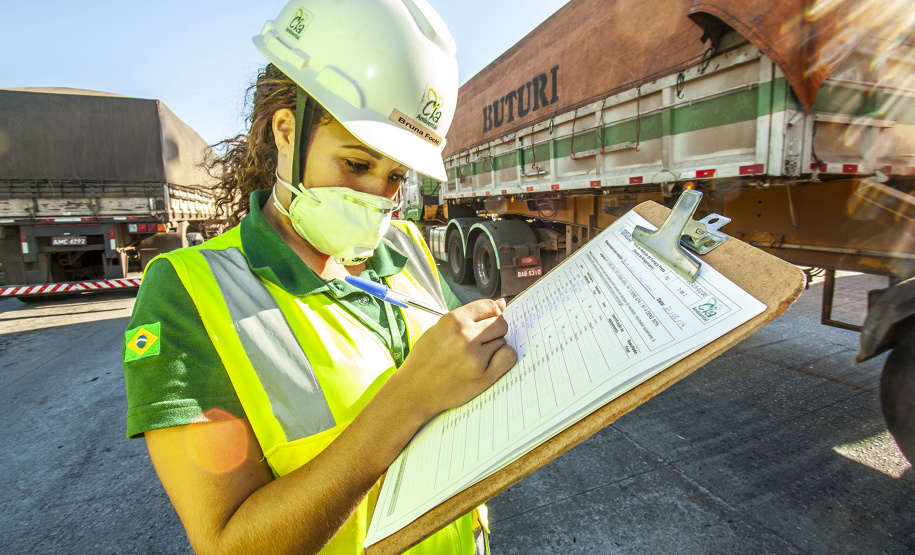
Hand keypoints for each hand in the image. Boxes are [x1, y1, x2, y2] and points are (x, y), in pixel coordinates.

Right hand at [395, 298, 516, 420]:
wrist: (414, 391)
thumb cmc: (425, 359)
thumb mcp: (439, 329)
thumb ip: (469, 316)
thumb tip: (501, 303)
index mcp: (453, 320)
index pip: (490, 306)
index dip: (491, 314)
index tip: (486, 323)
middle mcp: (465, 336)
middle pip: (500, 323)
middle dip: (494, 331)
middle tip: (480, 343)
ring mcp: (475, 356)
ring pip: (503, 341)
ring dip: (494, 347)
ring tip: (475, 356)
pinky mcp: (483, 376)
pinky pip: (508, 357)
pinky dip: (503, 358)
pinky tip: (489, 363)